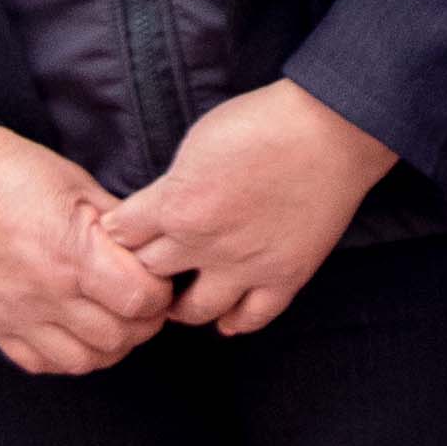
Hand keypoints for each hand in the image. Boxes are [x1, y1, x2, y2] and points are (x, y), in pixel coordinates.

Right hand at [0, 124, 169, 376]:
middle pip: (118, 336)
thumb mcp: (79, 186)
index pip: (140, 299)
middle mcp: (45, 292)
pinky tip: (73, 331)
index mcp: (72, 252)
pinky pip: (40, 363)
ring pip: (84, 360)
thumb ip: (118, 227)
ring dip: (109, 345)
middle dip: (142, 322)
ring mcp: (16, 314)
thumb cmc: (15, 173)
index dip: (159, 292)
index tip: (156, 279)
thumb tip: (153, 251)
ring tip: (112, 320)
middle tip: (141, 302)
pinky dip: (66, 356)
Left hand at [100, 81, 402, 333]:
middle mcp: (202, 245)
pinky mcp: (284, 278)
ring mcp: (244, 267)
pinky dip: (234, 322)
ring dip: (180, 306)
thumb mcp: (196, 143)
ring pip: (194, 311)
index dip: (117, 233)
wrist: (329, 131)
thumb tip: (155, 208)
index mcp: (175, 206)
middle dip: (140, 270)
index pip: (121, 236)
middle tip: (142, 269)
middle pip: (148, 275)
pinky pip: (251, 318)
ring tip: (178, 298)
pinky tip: (226, 318)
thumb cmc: (261, 123)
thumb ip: (171, 185)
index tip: (120, 234)